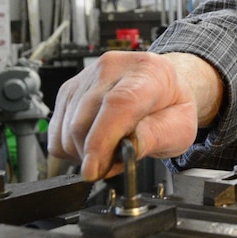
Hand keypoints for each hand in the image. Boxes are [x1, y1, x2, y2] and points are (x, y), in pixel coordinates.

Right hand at [47, 51, 207, 180]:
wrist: (163, 86)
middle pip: (84, 120)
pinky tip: (96, 143)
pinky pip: (56, 132)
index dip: (102, 139)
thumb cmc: (172, 105)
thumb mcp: (180, 126)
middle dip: (95, 156)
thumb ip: (156, 136)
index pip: (118, 103)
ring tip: (112, 150)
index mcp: (148, 71)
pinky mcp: (68, 90)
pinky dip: (71, 148)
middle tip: (118, 164)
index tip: (94, 169)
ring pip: (66, 129)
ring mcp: (86, 76)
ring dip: (83, 153)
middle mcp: (112, 67)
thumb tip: (128, 149)